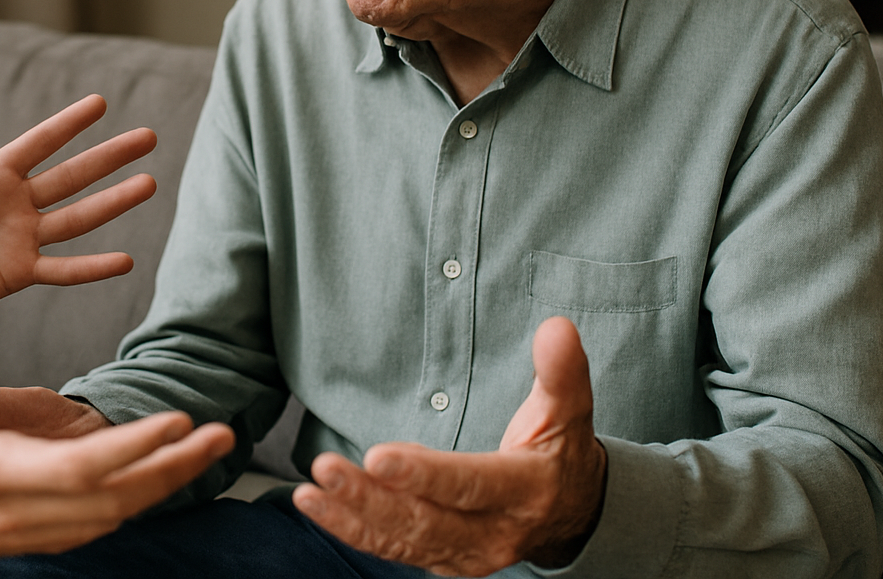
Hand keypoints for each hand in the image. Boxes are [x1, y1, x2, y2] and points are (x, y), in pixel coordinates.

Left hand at [0, 70, 158, 312]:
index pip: (40, 143)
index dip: (69, 123)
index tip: (100, 102)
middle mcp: (16, 203)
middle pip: (73, 175)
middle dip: (110, 156)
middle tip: (148, 137)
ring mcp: (21, 238)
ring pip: (78, 216)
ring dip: (114, 202)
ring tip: (150, 184)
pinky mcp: (18, 273)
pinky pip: (62, 269)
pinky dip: (93, 267)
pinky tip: (126, 260)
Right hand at [0, 259, 235, 561]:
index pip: (81, 470)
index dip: (135, 449)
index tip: (178, 421)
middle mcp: (6, 512)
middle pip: (110, 502)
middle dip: (170, 470)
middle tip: (221, 435)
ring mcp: (11, 533)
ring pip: (103, 521)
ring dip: (157, 488)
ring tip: (202, 453)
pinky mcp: (11, 538)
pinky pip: (82, 529)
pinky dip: (124, 505)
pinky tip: (153, 481)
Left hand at [292, 317, 606, 575]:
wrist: (572, 514)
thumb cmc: (561, 450)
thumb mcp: (571, 410)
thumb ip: (562, 371)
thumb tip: (556, 326)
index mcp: (524, 492)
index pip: (470, 485)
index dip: (424, 474)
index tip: (378, 456)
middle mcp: (494, 533)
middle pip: (426, 520)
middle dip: (371, 499)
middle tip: (325, 469)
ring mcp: (467, 553)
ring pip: (403, 539)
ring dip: (352, 517)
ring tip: (310, 492)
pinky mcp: (443, 558)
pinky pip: (394, 548)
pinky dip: (354, 530)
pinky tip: (318, 505)